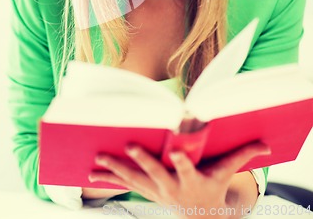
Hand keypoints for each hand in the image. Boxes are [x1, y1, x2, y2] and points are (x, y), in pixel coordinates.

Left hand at [88, 141, 269, 216]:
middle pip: (155, 174)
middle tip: (129, 146)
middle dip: (142, 161)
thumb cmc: (211, 188)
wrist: (198, 216)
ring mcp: (155, 191)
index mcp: (191, 179)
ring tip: (98, 160)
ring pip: (134, 180)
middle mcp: (171, 187)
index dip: (180, 160)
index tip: (173, 148)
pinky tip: (91, 176)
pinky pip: (125, 185)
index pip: (187, 168)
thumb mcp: (226, 173)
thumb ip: (242, 155)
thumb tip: (266, 145)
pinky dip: (109, 180)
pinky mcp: (145, 192)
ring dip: (116, 170)